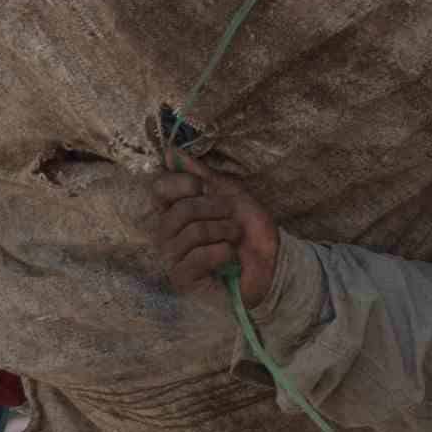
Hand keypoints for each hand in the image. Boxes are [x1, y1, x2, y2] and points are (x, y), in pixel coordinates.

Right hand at [149, 170, 282, 298]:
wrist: (272, 266)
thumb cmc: (249, 232)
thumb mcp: (230, 194)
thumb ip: (201, 175)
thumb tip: (170, 151)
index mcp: (174, 212)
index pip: (160, 189)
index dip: (183, 183)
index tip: (204, 187)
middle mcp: (167, 235)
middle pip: (181, 210)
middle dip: (216, 209)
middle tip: (233, 217)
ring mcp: (173, 259)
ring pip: (194, 232)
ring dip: (225, 231)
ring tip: (236, 237)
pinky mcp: (184, 280)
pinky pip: (200, 257)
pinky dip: (224, 252)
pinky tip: (231, 258)